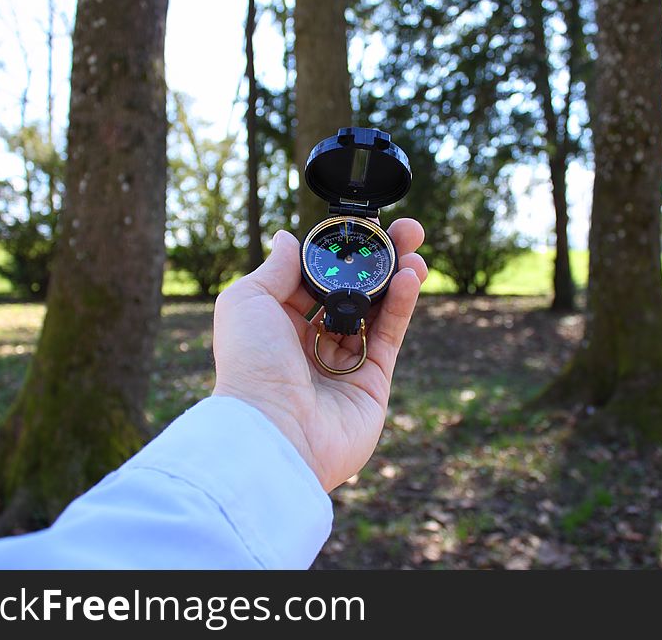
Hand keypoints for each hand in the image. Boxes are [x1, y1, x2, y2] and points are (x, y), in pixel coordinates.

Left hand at [212, 219, 427, 490]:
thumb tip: (288, 239)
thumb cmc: (251, 366)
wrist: (275, 432)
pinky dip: (402, 305)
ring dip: (396, 278)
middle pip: (350, 292)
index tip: (356, 229)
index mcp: (276, 326)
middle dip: (376, 261)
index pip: (313, 280)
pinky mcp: (371, 383)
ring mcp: (343, 364)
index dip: (336, 254)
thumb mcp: (247, 302)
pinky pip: (389, 336)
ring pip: (375, 312)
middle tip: (403, 233)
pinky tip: (409, 277)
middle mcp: (309, 344)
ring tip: (414, 251)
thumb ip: (274, 268)